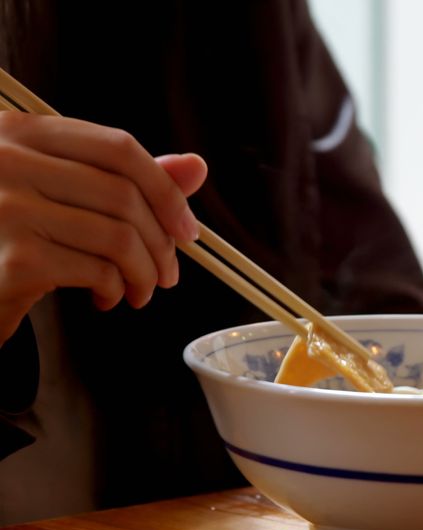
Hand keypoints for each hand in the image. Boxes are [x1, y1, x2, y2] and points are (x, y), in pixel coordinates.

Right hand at [0, 112, 206, 342]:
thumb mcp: (60, 194)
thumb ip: (123, 179)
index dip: (166, 190)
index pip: (119, 148)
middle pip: (125, 196)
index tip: (186, 229)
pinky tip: (105, 297)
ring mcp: (6, 208)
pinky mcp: (13, 259)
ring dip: (143, 273)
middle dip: (161, 243)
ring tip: (139, 290)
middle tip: (168, 274)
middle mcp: (8, 160)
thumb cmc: (9, 235)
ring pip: (119, 238)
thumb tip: (197, 166)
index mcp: (21, 132)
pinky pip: (98, 271)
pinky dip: (115, 289)